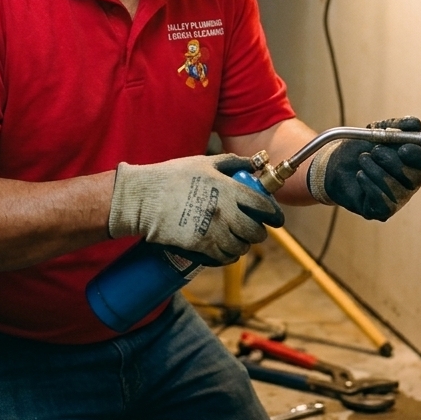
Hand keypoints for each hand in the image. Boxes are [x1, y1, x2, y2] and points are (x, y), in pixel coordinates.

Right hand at [109, 154, 283, 265]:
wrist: (143, 197)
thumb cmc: (172, 176)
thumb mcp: (204, 162)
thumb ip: (231, 162)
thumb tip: (253, 162)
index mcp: (228, 189)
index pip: (262, 206)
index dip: (275, 215)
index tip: (277, 219)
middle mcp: (224, 211)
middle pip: (255, 231)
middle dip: (259, 233)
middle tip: (256, 231)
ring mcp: (212, 230)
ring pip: (240, 247)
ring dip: (243, 246)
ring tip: (239, 241)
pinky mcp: (199, 245)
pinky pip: (223, 257)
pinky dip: (228, 257)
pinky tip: (227, 252)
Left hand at [306, 117, 420, 219]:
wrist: (335, 165)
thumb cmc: (361, 148)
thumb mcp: (378, 131)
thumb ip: (398, 126)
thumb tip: (415, 124)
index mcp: (414, 161)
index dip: (418, 156)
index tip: (403, 149)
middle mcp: (410, 182)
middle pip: (415, 177)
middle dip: (392, 162)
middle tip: (374, 151)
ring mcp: (398, 198)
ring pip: (396, 189)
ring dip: (375, 170)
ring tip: (362, 160)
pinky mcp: (383, 211)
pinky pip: (383, 201)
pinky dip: (368, 183)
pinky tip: (360, 175)